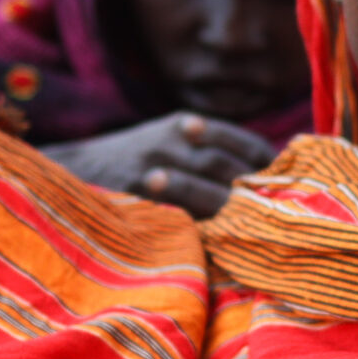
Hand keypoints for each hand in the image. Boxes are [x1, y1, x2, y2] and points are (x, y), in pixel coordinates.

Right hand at [41, 115, 278, 217]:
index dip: (266, 164)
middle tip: (278, 213)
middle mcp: (172, 140)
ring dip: (229, 204)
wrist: (71, 167)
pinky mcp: (135, 190)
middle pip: (224, 163)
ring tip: (251, 224)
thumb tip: (267, 171)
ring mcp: (152, 164)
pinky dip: (196, 220)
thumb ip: (209, 149)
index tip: (286, 185)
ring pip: (202, 184)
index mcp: (186, 125)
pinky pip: (173, 207)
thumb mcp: (168, 138)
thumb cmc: (132, 160)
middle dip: (252, 188)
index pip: (240, 141)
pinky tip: (216, 233)